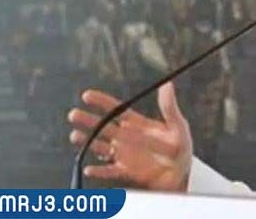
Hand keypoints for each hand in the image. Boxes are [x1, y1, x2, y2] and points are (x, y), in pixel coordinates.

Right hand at [68, 82, 192, 190]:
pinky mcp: (126, 171)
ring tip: (75, 136)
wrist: (181, 172)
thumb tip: (168, 84)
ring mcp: (125, 154)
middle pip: (104, 126)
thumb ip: (169, 107)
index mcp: (137, 124)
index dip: (102, 102)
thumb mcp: (178, 125)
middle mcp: (127, 138)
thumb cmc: (180, 146)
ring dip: (88, 142)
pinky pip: (110, 171)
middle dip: (88, 120)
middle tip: (74, 114)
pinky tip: (90, 168)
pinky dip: (100, 171)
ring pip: (102, 146)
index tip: (87, 95)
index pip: (117, 110)